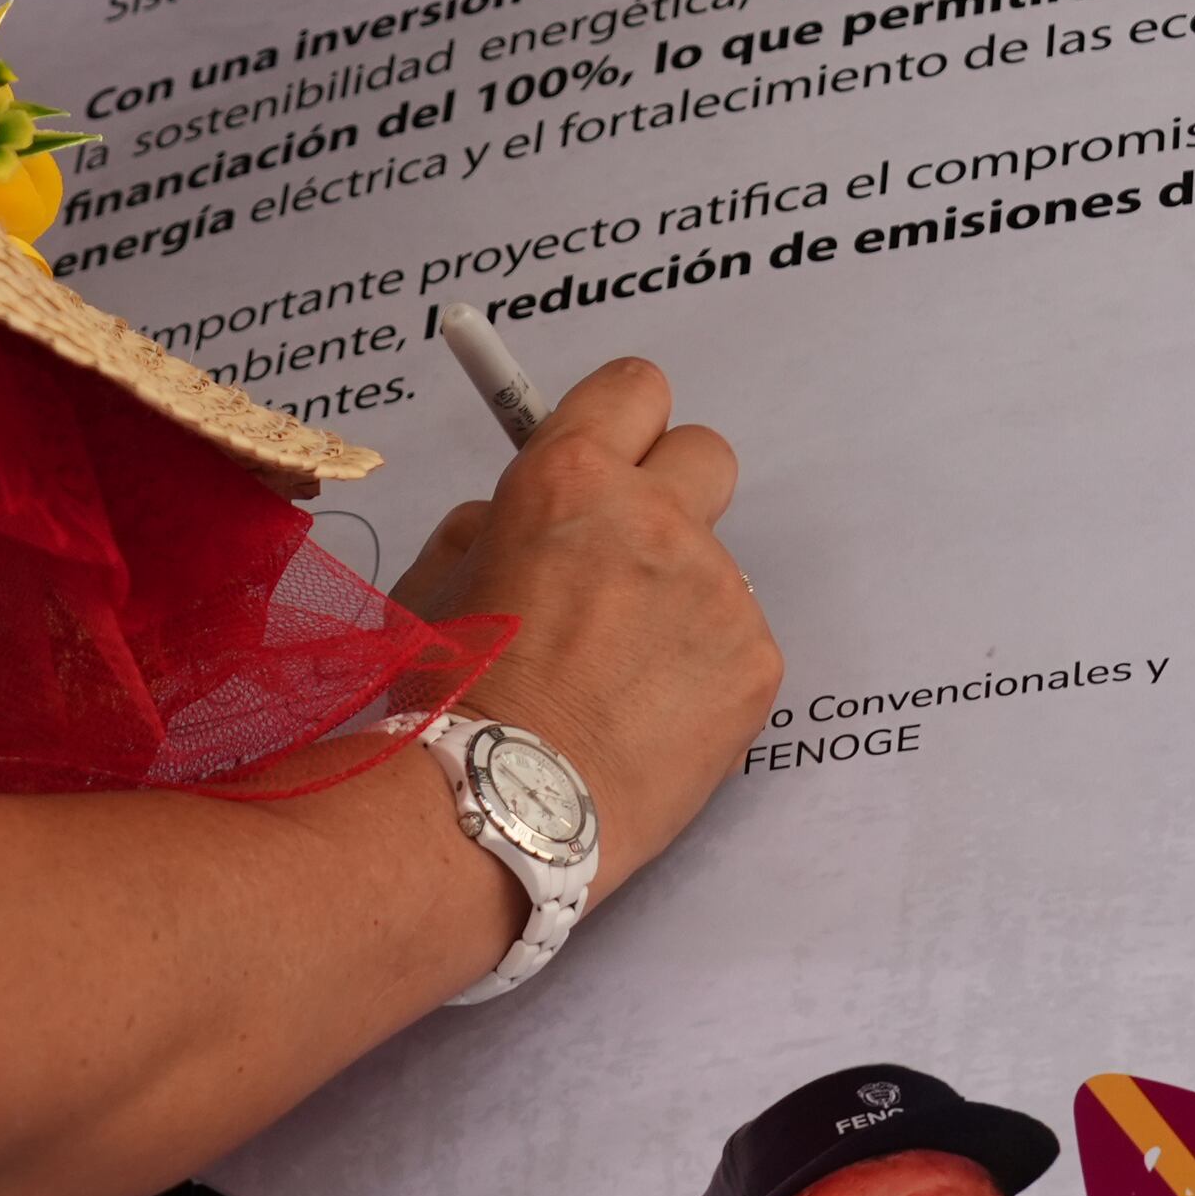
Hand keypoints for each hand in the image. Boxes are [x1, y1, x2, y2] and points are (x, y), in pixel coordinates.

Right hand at [389, 356, 777, 890]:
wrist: (499, 807)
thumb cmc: (451, 698)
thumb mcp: (439, 579)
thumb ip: (494, 522)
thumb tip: (524, 516)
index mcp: (569, 477)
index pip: (636, 387)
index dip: (621, 421)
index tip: (610, 456)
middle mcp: (654, 516)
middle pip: (705, 453)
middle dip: (672, 492)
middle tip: (628, 559)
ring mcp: (715, 589)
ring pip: (716, 566)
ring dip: (680, 599)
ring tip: (622, 676)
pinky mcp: (755, 662)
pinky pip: (736, 641)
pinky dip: (702, 670)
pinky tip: (651, 717)